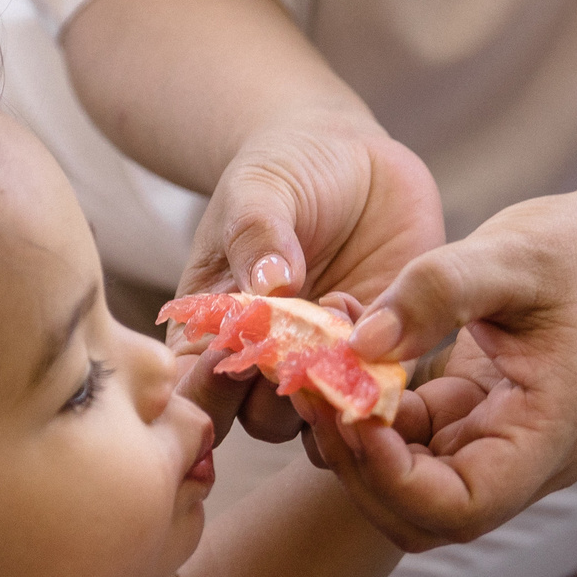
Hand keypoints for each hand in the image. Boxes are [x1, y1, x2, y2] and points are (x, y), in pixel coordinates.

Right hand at [172, 117, 444, 441]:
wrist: (350, 157)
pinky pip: (381, 392)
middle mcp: (266, 363)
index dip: (204, 391)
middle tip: (296, 343)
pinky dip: (381, 375)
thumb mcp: (257, 191)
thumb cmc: (283, 171)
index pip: (192, 392)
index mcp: (212, 335)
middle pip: (257, 419)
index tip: (230, 351)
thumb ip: (256, 235)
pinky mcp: (383, 354)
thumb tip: (267, 285)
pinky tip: (382, 322)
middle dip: (276, 392)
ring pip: (322, 418)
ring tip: (339, 310)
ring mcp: (324, 364)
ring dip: (332, 381)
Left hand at [301, 183, 576, 547]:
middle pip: (423, 512)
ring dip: (356, 437)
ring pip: (408, 484)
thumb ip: (437, 293)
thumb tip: (360, 344)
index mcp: (552, 434)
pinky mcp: (477, 420)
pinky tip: (346, 347)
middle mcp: (528, 458)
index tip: (349, 409)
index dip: (392, 475)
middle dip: (358, 461)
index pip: (461, 505)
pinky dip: (372, 407)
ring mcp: (501, 444)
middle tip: (311, 388)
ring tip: (318, 366)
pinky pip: (412, 441)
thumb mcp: (513, 252)